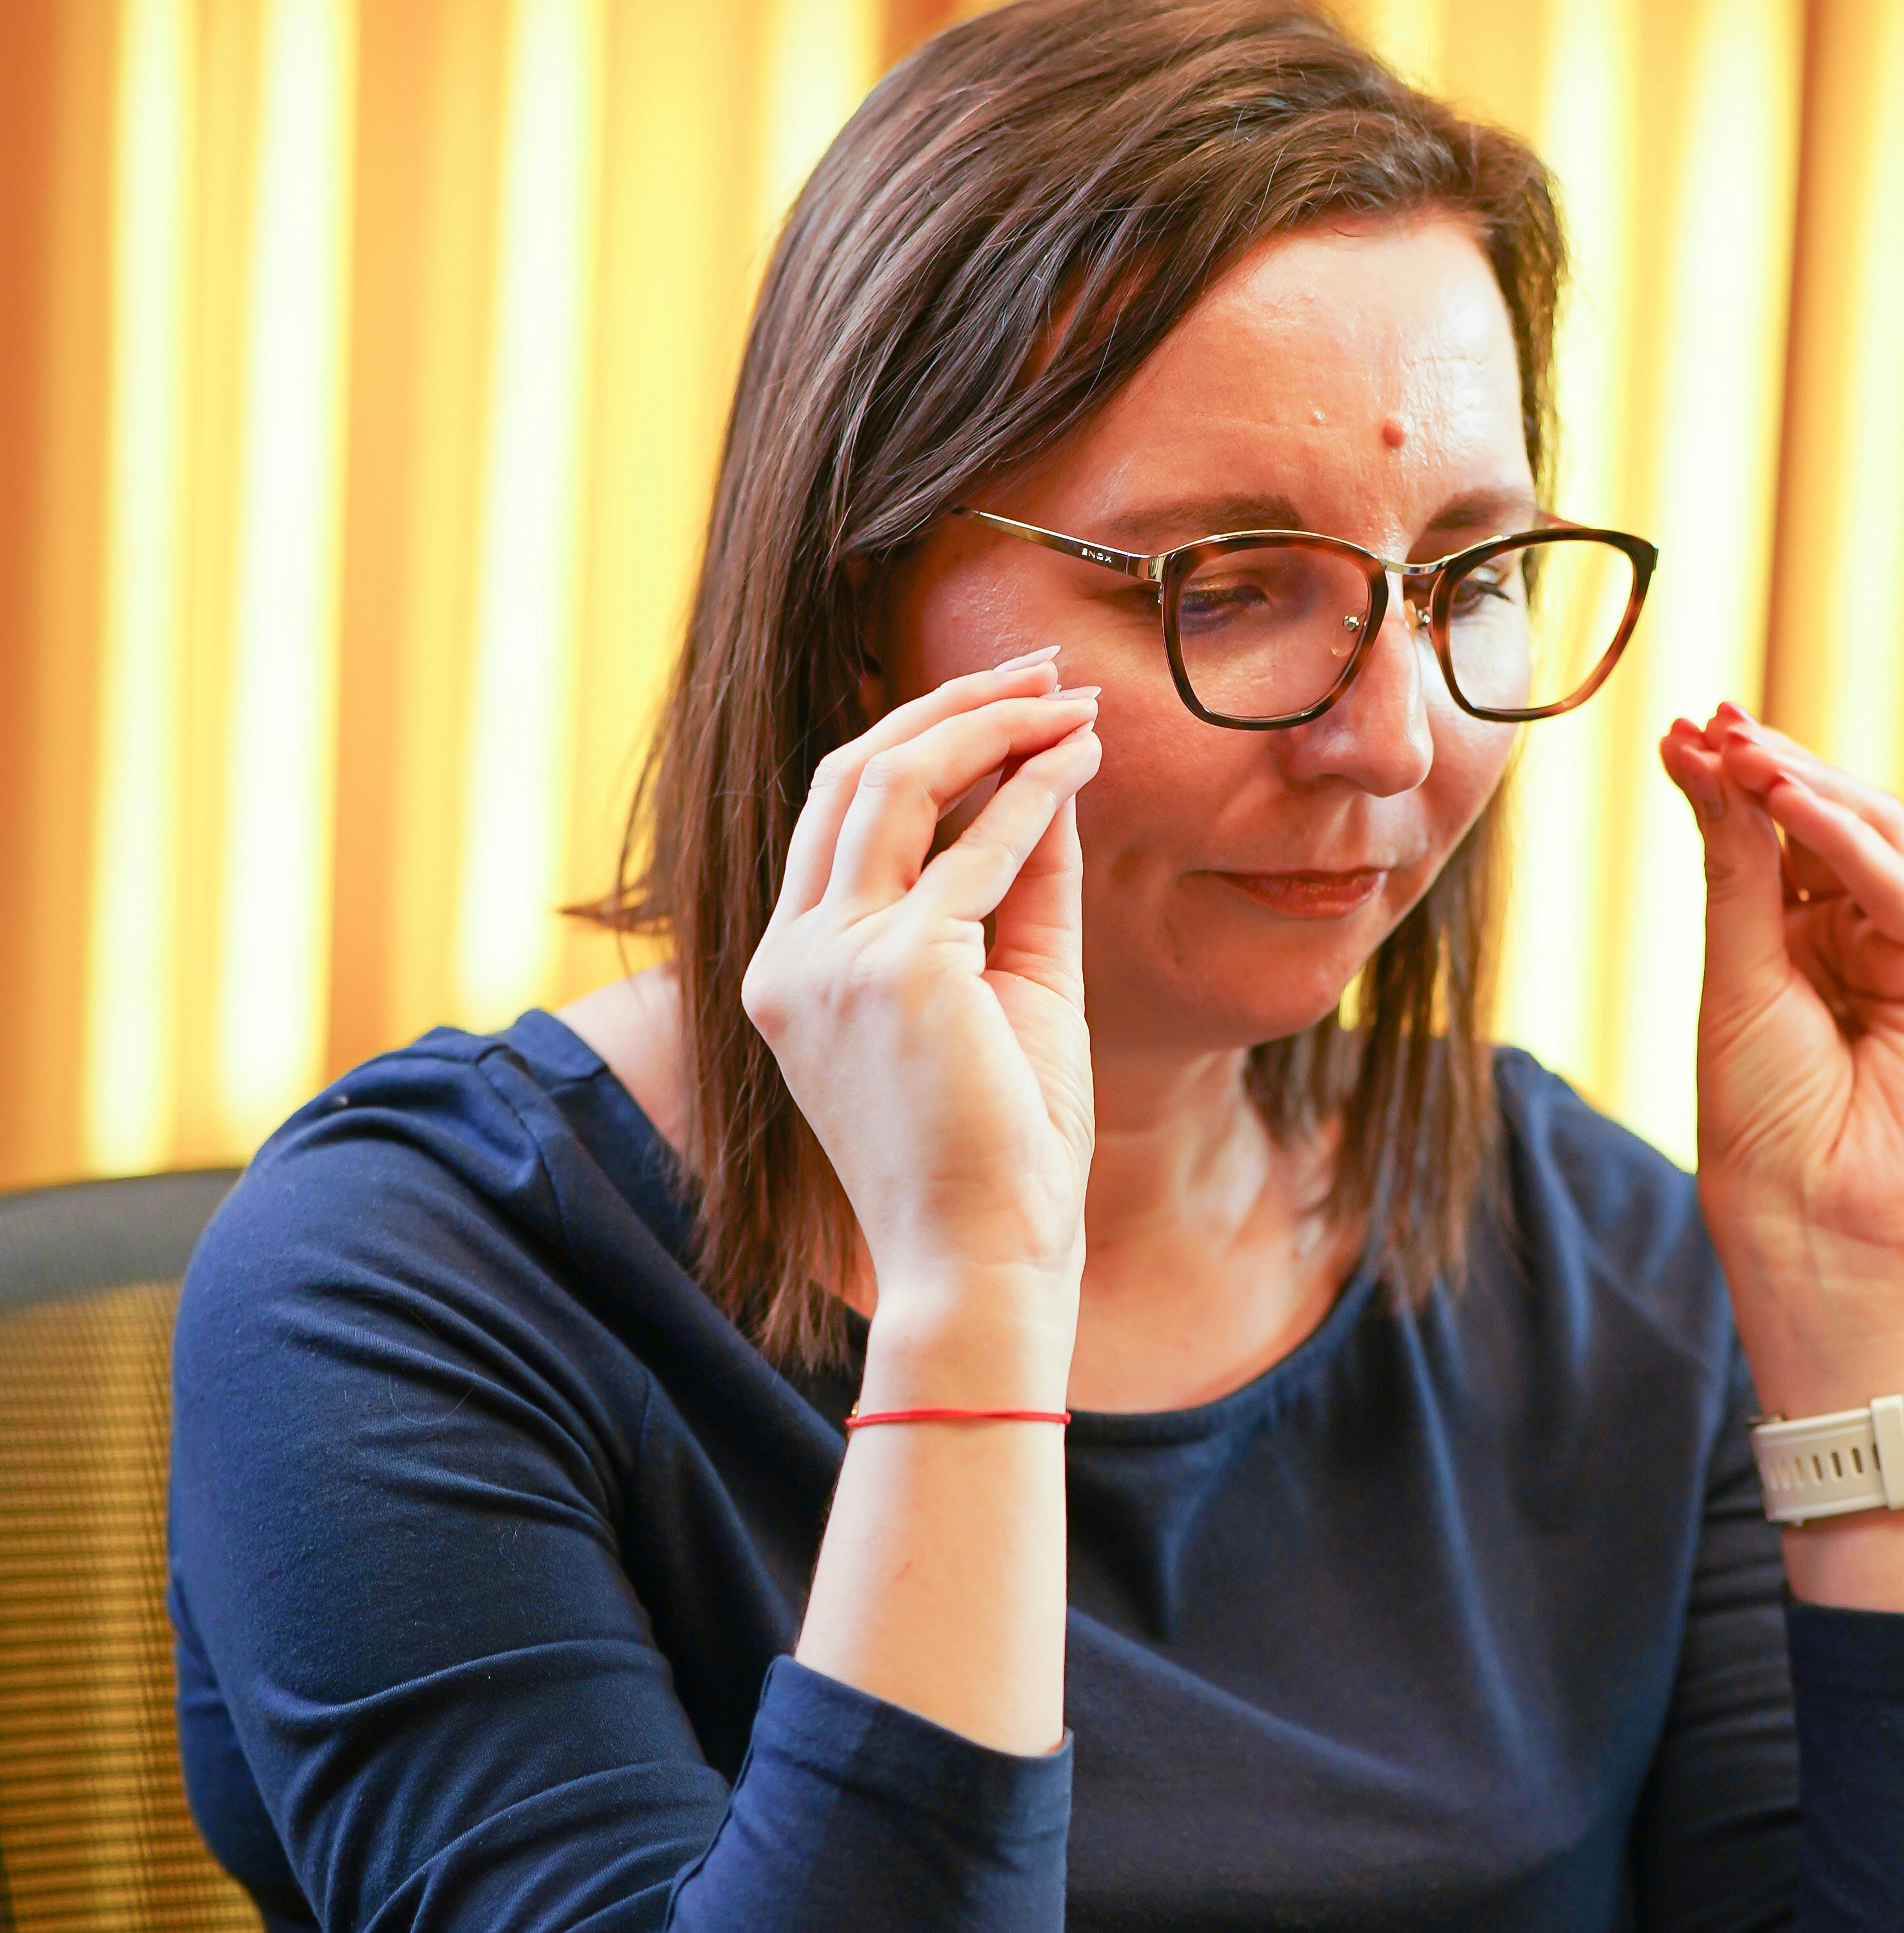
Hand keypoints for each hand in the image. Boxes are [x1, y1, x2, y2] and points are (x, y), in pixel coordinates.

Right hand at [742, 655, 1100, 1330]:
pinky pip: (975, 850)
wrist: (984, 1264)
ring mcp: (832, 960)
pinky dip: (1032, 793)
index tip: (1007, 702)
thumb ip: (1012, 881)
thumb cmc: (997, 1149)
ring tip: (1067, 695)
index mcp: (793, 970)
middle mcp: (792, 957)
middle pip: (852, 776)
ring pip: (895, 785)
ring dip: (990, 725)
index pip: (839, 816)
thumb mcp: (1004, 988)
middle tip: (1044, 667)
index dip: (921, 739)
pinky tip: (1081, 761)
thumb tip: (1047, 768)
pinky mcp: (899, 970)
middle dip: (952, 706)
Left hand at [1658, 698, 1903, 1390]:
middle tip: (1708, 722)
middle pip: (1820, 826)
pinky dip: (1840, 836)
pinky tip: (1785, 798)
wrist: (1819, 1227)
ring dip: (1799, 784)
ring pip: (1866, 838)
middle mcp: (1856, 944)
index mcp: (1795, 952)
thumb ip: (1734, 875)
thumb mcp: (1733, 981)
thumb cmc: (1766, 1129)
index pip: (1767, 842)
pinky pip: (1897, 885)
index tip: (1678, 734)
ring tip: (1736, 745)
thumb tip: (1705, 767)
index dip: (1728, 785)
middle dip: (1765, 768)